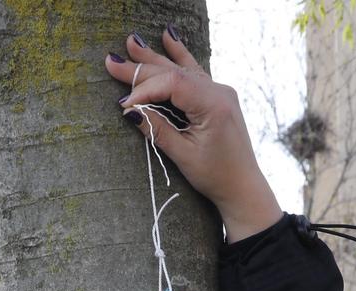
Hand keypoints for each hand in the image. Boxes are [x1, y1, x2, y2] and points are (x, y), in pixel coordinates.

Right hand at [105, 29, 283, 242]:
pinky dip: (178, 57)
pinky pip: (194, 72)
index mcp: (213, 105)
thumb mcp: (183, 155)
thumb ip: (157, 129)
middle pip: (174, 72)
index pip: (172, 84)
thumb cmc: (216, 176)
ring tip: (132, 42)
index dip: (144, 90)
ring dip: (155, 59)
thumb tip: (130, 112)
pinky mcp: (218, 96)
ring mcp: (220, 91)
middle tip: (112, 60)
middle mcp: (219, 91)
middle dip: (141, 68)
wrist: (243, 186)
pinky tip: (169, 38)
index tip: (124, 105)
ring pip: (182, 69)